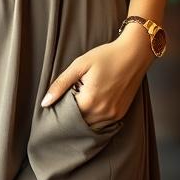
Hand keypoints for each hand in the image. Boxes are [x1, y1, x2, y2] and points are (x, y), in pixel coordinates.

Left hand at [39, 26, 154, 124]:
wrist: (134, 53)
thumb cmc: (106, 56)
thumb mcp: (80, 65)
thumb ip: (61, 84)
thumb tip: (45, 103)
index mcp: (90, 101)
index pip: (67, 116)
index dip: (61, 109)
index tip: (59, 101)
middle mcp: (102, 113)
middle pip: (79, 123)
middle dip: (72, 115)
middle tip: (70, 99)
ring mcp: (113, 115)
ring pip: (91, 126)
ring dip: (83, 118)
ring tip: (81, 100)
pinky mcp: (121, 114)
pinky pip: (103, 124)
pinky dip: (95, 118)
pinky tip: (92, 105)